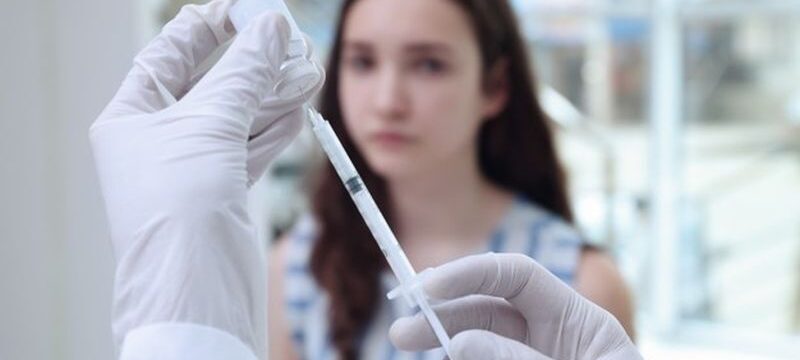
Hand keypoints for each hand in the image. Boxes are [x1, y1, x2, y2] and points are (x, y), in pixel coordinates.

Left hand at [89, 0, 321, 357]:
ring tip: (304, 69)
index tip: (245, 11)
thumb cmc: (180, 210)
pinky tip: (298, 107)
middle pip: (209, 84)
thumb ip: (243, 73)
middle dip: (249, 63)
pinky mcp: (222, 191)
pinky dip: (275, 127)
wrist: (195, 291)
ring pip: (237, 117)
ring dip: (271, 93)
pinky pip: (251, 147)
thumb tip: (271, 29)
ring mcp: (192, 167)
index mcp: (130, 117)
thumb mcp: (210, 126)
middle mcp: (158, 140)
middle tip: (286, 40)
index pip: (169, 55)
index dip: (206, 29)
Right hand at [389, 253, 641, 359]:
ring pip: (476, 347)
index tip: (427, 288)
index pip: (517, 277)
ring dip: (446, 348)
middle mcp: (552, 338)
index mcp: (578, 322)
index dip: (470, 274)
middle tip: (402, 334)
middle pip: (486, 312)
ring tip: (417, 351)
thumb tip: (458, 344)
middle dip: (442, 318)